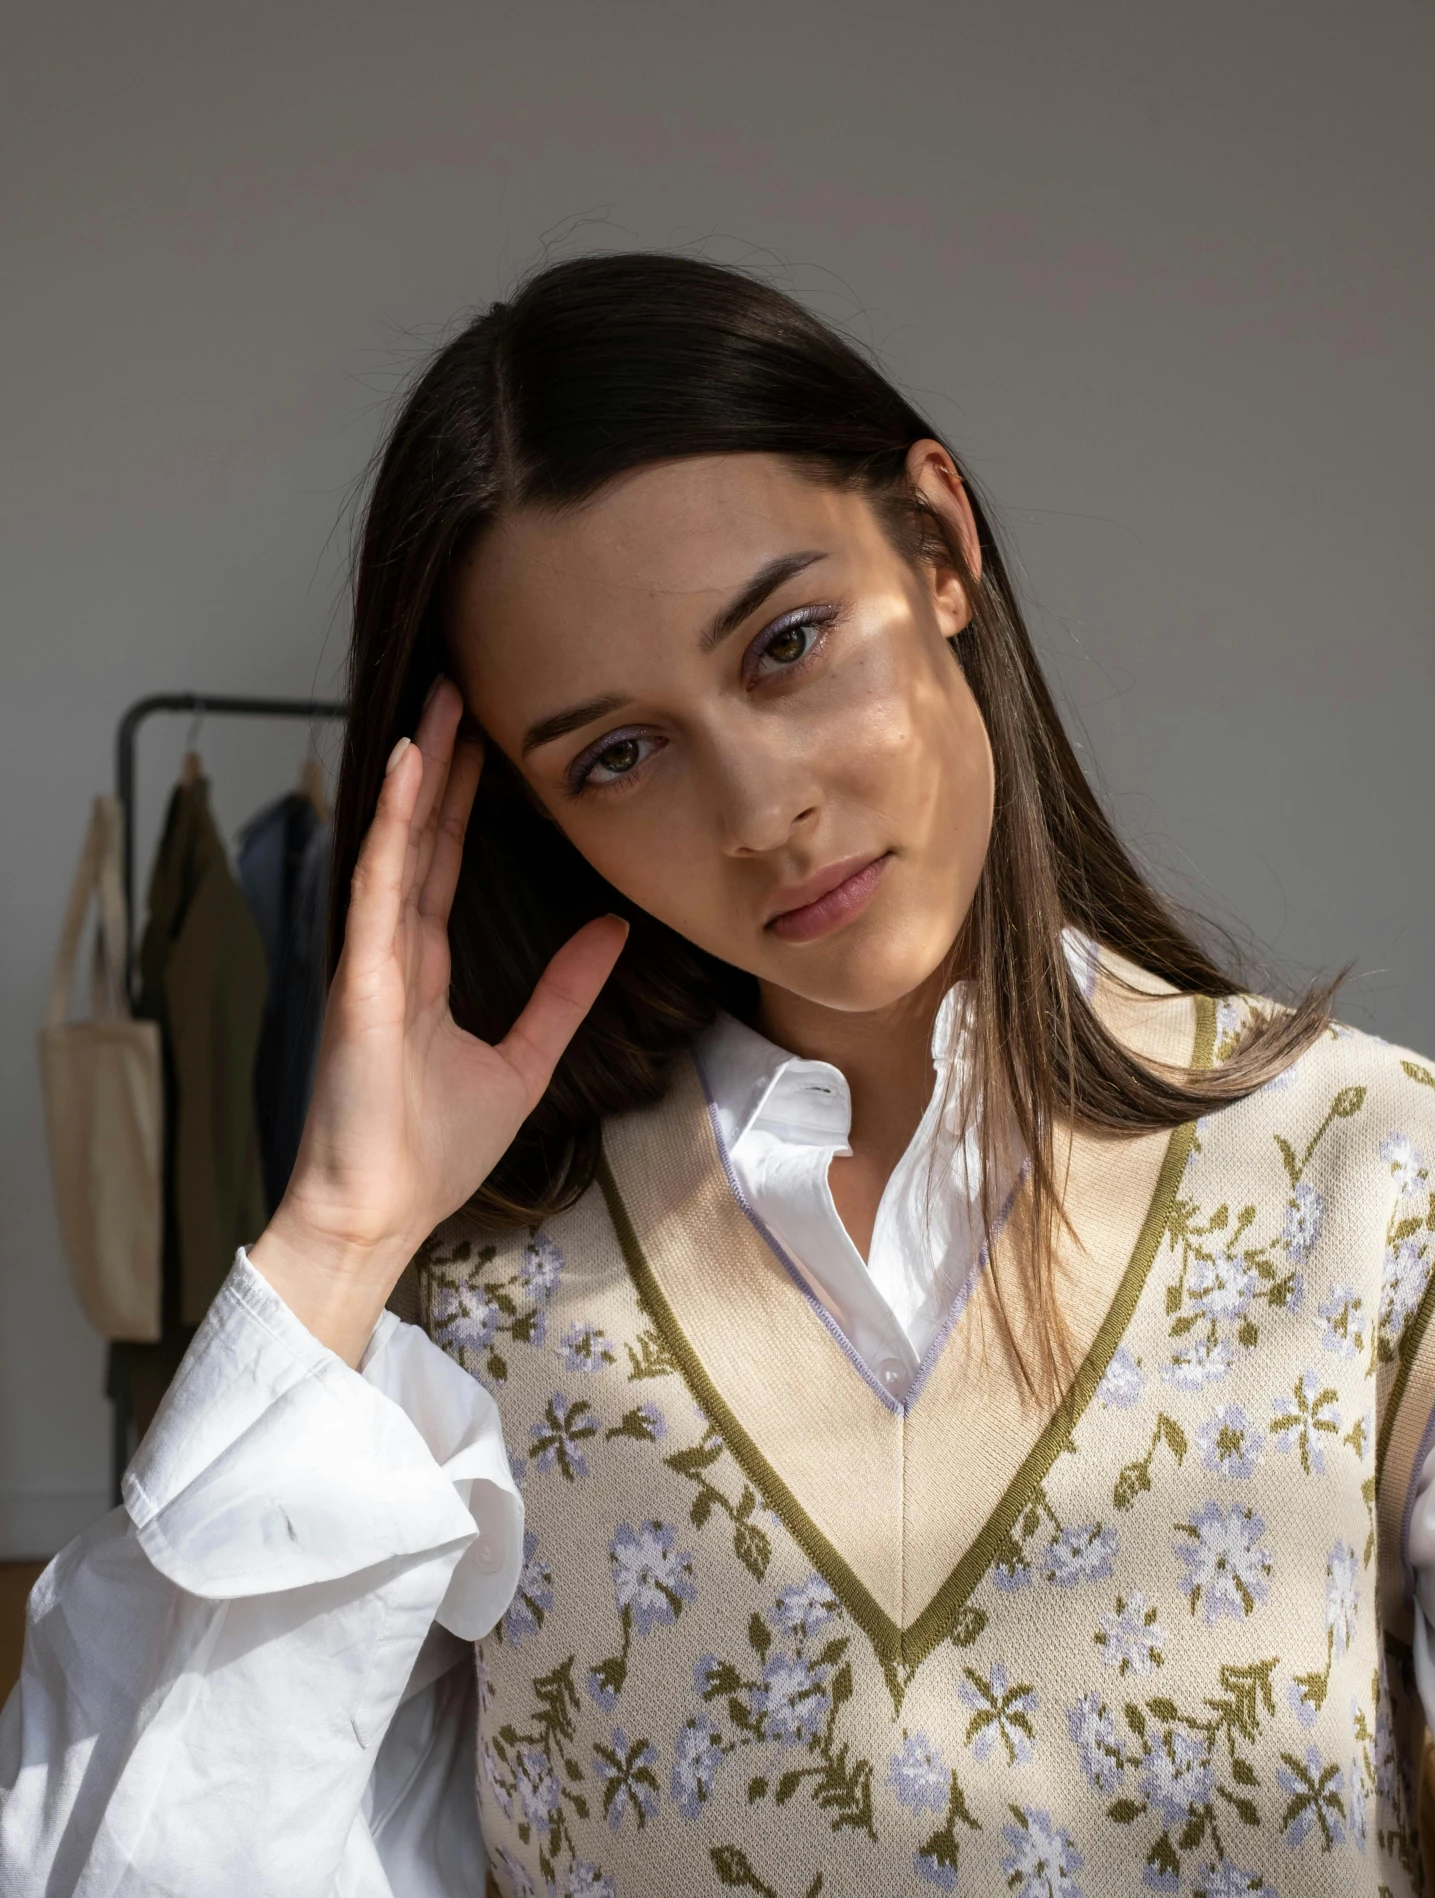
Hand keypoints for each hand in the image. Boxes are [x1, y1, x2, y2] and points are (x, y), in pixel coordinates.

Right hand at [251, 679, 625, 1362]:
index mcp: (421, 970)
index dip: (464, 798)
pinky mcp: (359, 981)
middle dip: (441, 762)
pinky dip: (393, 829)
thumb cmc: (430, 1152)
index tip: (488, 735)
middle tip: (461, 683)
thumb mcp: (523, 1060)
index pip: (445, 862)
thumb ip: (564, 994)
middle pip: (422, 837)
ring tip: (437, 702)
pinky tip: (407, 774)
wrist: (379, 1214)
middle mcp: (390, 952)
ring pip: (398, 846)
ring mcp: (370, 961)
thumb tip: (612, 929)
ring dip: (417, 774)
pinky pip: (380, 890)